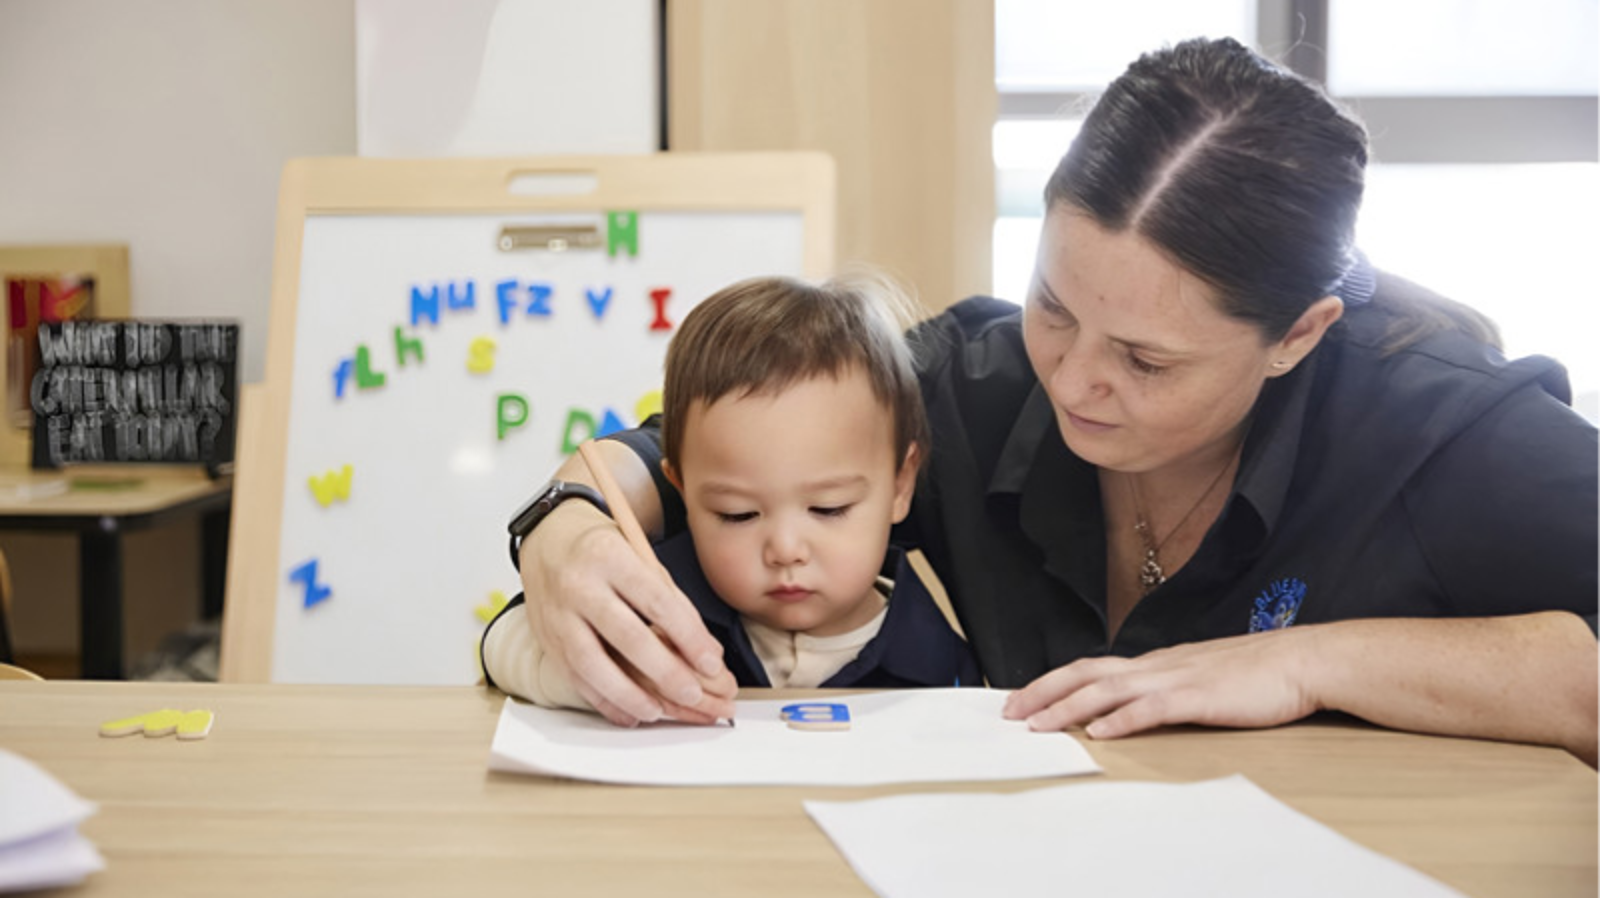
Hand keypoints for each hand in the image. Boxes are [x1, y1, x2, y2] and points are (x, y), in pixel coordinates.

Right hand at [523, 502, 734, 726]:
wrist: (549, 543)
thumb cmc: (604, 552)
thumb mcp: (640, 558)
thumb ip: (671, 601)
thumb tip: (705, 651)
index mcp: (611, 556)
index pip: (656, 601)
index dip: (687, 636)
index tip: (712, 663)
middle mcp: (580, 585)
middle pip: (626, 635)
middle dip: (664, 671)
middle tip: (693, 695)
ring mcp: (559, 615)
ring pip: (592, 663)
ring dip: (629, 694)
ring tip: (658, 712)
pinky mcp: (548, 640)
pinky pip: (574, 678)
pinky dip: (604, 701)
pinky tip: (629, 713)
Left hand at [1002, 628, 1322, 738]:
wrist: (1302, 660)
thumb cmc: (1257, 672)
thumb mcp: (1200, 676)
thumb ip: (1167, 687)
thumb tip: (1136, 705)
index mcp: (1157, 662)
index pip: (1092, 667)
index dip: (1054, 682)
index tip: (1023, 698)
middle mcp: (1158, 665)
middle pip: (1087, 673)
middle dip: (1044, 692)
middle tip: (1010, 712)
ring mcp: (1177, 679)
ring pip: (1109, 690)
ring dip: (1070, 707)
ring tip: (1039, 723)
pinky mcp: (1200, 697)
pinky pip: (1153, 708)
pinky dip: (1123, 720)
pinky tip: (1101, 732)